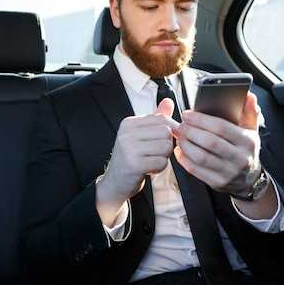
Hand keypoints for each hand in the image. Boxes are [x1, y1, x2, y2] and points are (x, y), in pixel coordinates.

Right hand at [96, 99, 178, 225]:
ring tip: (152, 160)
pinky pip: (162, 162)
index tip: (160, 141)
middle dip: (166, 145)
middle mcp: (127, 133)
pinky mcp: (134, 164)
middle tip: (155, 153)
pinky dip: (160, 168)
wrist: (115, 182)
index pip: (161, 119)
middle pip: (166, 132)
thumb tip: (168, 101)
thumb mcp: (141, 135)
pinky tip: (149, 169)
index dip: (168, 131)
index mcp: (129, 123)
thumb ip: (156, 119)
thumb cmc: (130, 158)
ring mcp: (129, 148)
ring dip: (164, 157)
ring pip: (166, 147)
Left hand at [174, 92, 261, 194]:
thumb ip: (249, 112)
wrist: (249, 180)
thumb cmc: (245, 150)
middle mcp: (239, 158)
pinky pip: (196, 170)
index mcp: (247, 142)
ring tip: (179, 136)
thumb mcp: (252, 131)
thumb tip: (249, 96)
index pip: (221, 128)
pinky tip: (180, 150)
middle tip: (180, 124)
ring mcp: (228, 172)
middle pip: (209, 142)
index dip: (201, 120)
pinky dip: (184, 159)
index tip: (187, 114)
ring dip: (185, 145)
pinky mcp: (217, 183)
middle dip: (191, 131)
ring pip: (201, 157)